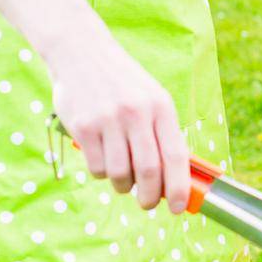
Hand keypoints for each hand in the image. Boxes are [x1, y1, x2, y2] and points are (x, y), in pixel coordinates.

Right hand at [46, 29, 191, 213]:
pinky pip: (96, 168)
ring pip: (119, 174)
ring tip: (122, 176)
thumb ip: (163, 134)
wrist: (82, 53)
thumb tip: (175, 179)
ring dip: (123, 185)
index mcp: (161, 107)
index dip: (178, 187)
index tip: (177, 208)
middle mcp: (137, 113)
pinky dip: (101, 173)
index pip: (176, 156)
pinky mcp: (83, 127)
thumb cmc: (124, 84)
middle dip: (150, 196)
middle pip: (148, 171)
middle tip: (147, 203)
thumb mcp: (152, 99)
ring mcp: (108, 120)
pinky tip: (102, 158)